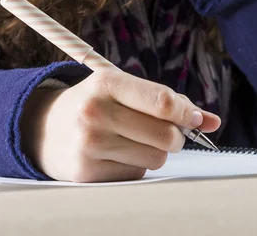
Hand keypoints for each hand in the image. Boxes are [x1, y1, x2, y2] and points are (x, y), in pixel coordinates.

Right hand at [21, 69, 220, 181]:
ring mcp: (90, 144)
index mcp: (107, 83)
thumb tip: (211, 122)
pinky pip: (136, 173)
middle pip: (165, 135)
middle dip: (174, 136)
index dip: (188, 113)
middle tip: (164, 131)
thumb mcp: (123, 89)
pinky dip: (135, 164)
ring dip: (155, 151)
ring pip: (156, 158)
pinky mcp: (87, 172)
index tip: (196, 119)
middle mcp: (95, 112)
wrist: (44, 128)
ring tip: (133, 139)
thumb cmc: (95, 103)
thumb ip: (167, 101)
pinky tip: (116, 154)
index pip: (162, 101)